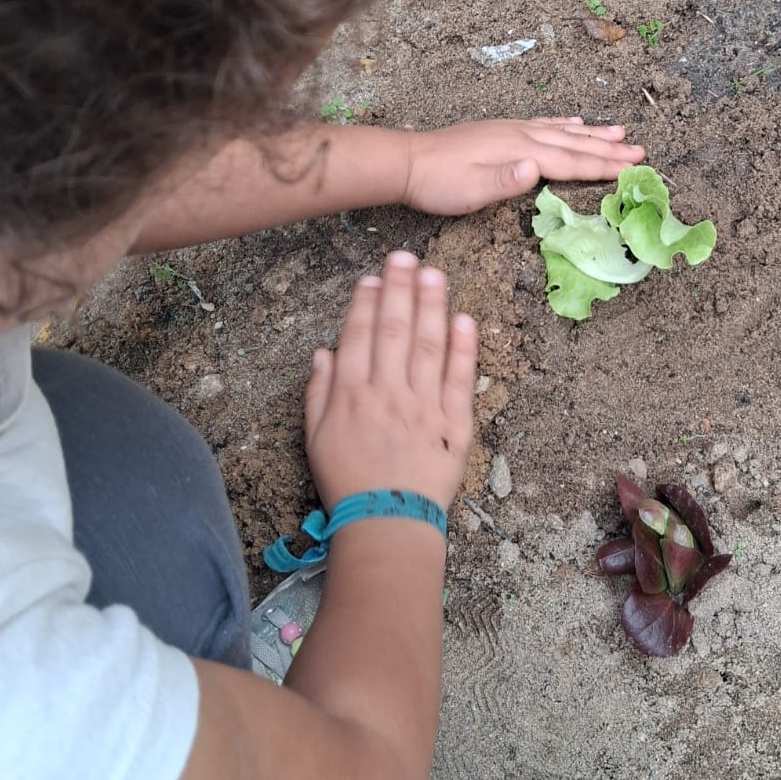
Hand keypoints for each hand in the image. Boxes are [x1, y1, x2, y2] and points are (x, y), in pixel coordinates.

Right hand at [304, 252, 476, 513]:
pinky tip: (464, 319)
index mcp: (353, 395)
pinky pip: (460, 378)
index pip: (360, 336)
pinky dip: (463, 347)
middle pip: (394, 330)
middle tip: (405, 256)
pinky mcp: (455, 422)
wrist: (386, 523)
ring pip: (429, 345)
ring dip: (431, 305)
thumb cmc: (347, 483)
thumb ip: (318, 393)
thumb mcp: (316, 440)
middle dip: (399, 289)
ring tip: (434, 274)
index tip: (373, 276)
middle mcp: (388, 392)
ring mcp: (424, 405)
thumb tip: (323, 352)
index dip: (366, 302)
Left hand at [401, 117, 644, 215]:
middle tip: (641, 150)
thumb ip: (505, 180)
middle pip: (574, 142)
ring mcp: (512, 129)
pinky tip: (574, 122)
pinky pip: (544, 124)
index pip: (570, 160)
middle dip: (609, 148)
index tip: (634, 166)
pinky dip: (564, 124)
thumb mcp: (470, 190)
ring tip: (620, 131)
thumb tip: (537, 168)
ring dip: (593, 133)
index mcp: (520, 150)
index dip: (603, 165)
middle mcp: (522, 134)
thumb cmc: (439, 183)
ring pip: (563, 130)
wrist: (407, 162)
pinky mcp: (502, 131)